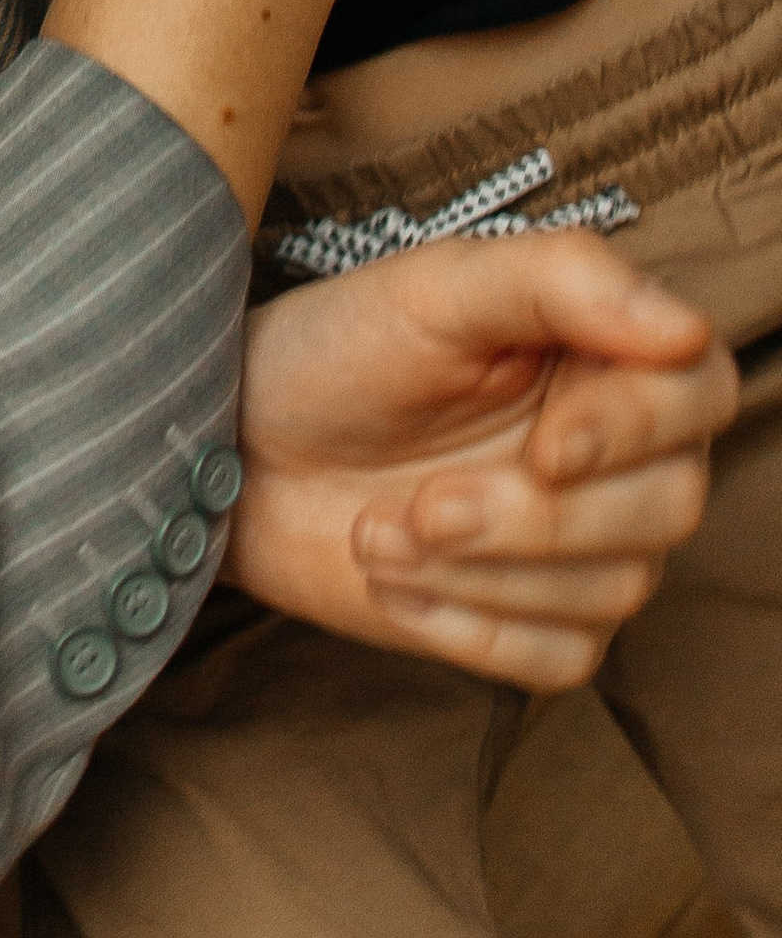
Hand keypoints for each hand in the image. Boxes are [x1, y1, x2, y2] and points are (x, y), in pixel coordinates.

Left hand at [228, 230, 736, 690]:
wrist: (238, 451)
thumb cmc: (336, 352)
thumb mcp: (431, 288)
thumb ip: (558, 281)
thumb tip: (686, 328)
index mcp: (601, 354)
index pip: (699, 392)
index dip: (635, 428)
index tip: (548, 446)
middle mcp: (613, 453)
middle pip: (667, 506)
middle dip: (536, 519)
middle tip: (424, 502)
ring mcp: (582, 546)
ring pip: (613, 590)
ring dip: (482, 571)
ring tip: (381, 527)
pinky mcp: (535, 623)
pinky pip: (557, 656)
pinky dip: (465, 625)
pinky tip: (392, 574)